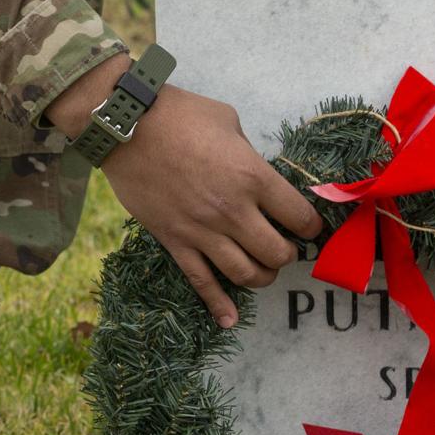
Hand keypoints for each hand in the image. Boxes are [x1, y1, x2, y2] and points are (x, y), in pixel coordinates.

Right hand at [46, 54, 321, 327]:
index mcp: (253, 177)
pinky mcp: (176, 242)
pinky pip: (201, 282)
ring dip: (262, 277)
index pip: (299, 217)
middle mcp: (233, 211)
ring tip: (264, 268)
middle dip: (287, 255)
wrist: (124, 125)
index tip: (309, 227)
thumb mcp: (229, 123)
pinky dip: (218, 305)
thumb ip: (249, 155)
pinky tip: (229, 319)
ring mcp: (203, 231)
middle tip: (285, 247)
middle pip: (277, 253)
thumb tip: (258, 176)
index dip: (310, 227)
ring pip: (245, 274)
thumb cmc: (180, 115)